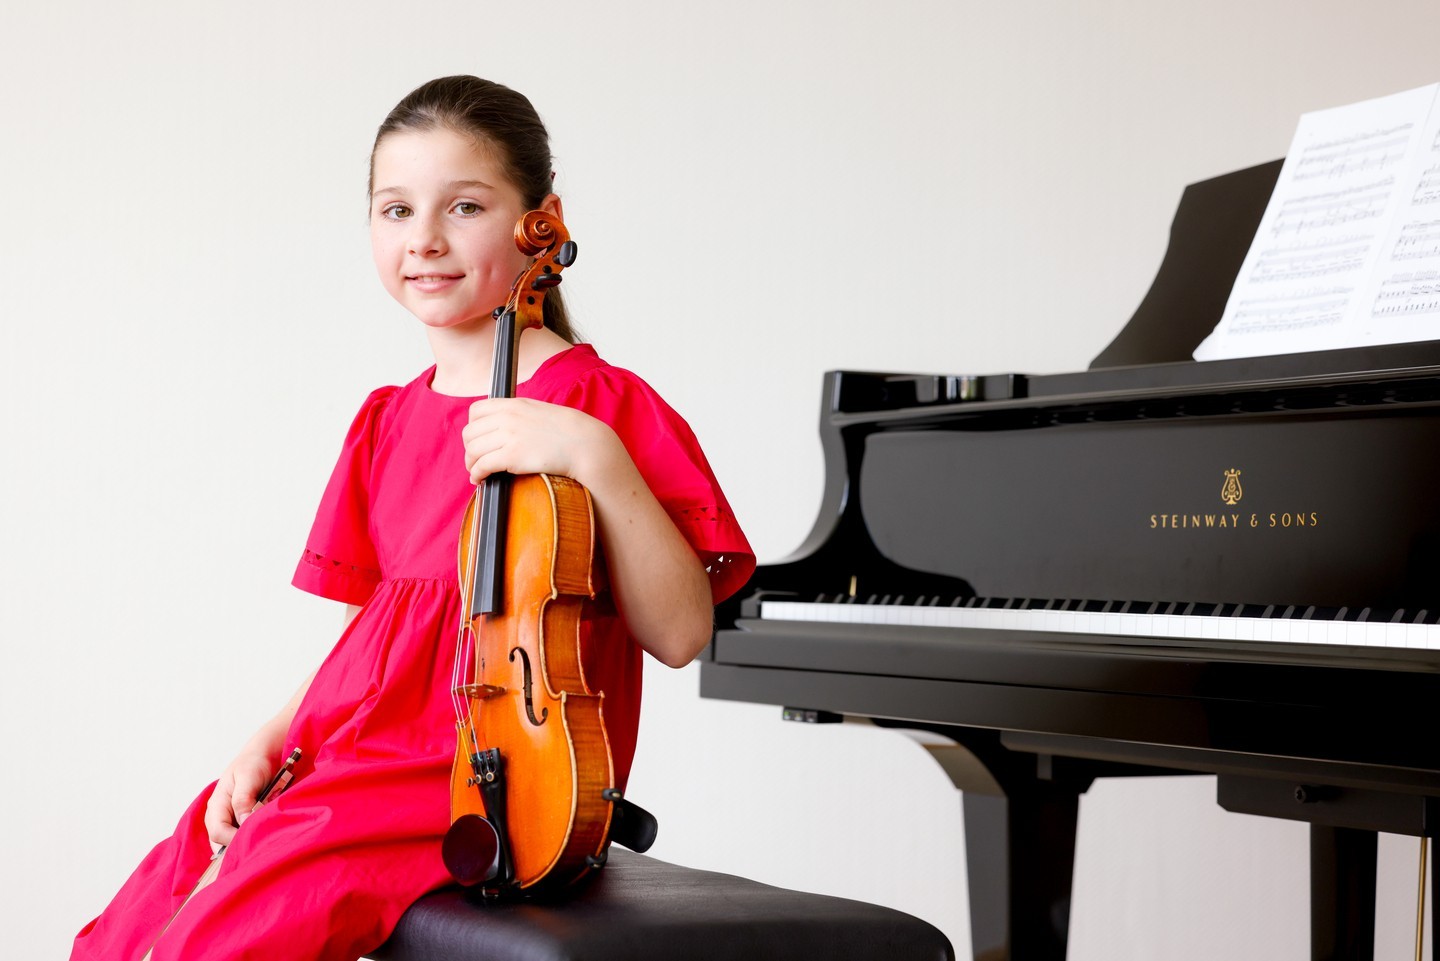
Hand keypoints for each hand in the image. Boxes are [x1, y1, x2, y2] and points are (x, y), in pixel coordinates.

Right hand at [204, 751, 273, 846]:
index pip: (218, 832)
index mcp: (217, 805)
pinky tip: (261, 836)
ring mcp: (229, 818)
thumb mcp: (248, 778)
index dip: (233, 840)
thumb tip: (243, 821)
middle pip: (221, 842)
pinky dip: (249, 838)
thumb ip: (243, 800)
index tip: (253, 839)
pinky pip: (240, 836)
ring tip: (261, 841)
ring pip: (230, 842)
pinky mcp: (241, 820)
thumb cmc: (254, 763)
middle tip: (258, 845)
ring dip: (244, 844)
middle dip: (237, 846)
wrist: (263, 756)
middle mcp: (219, 815)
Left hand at [462, 397, 619, 484]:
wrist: (583, 444)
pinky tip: (480, 479)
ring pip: (473, 450)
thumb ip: (518, 414)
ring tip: (476, 472)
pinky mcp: (512, 456)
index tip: (478, 439)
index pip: (476, 410)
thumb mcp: (538, 411)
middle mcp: (507, 417)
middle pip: (470, 432)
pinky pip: (482, 465)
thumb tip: (503, 425)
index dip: (473, 426)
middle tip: (475, 459)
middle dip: (469, 448)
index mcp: (513, 404)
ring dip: (471, 463)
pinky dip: (476, 474)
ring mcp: (509, 436)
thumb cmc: (565, 431)